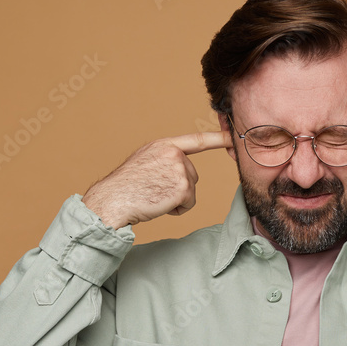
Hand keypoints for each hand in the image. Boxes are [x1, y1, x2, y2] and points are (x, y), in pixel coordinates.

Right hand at [82, 131, 231, 228]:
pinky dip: (177, 209)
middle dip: (178, 187)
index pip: (197, 141)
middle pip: (192, 175)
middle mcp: (174, 154)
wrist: (113, 199)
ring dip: (177, 199)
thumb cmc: (125, 186)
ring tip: (154, 196)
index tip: (233, 136)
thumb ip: (165, 159)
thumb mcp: (145, 161)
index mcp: (164, 145)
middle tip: (154, 190)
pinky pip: (189, 204)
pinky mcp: (183, 187)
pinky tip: (159, 204)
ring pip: (191, 190)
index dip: (217, 139)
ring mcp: (179, 169)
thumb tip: (181, 168)